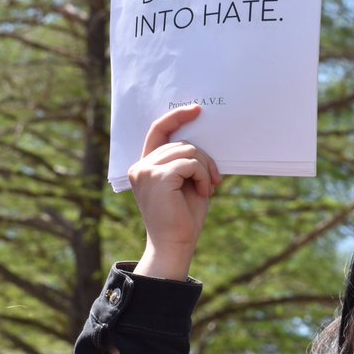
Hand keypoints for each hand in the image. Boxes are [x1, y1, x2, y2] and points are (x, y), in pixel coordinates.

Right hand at [128, 105, 221, 280]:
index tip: (196, 109)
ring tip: (207, 187)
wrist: (176, 244)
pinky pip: (190, 163)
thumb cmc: (184, 217)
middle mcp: (140, 166)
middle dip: (204, 159)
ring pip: (188, 150)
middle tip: (213, 180)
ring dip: (205, 168)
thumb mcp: (186, 182)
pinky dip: (203, 175)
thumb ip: (186, 161)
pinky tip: (204, 191)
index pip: (158, 131)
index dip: (176, 117)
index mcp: (145, 166)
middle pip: (181, 143)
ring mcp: (145, 171)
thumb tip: (202, 137)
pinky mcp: (157, 177)